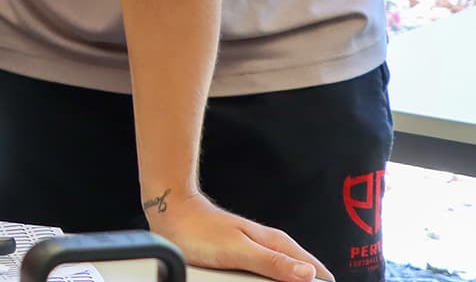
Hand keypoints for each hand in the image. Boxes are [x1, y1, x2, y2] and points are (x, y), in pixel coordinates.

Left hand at [143, 189, 330, 281]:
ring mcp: (259, 251)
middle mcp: (272, 246)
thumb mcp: (238, 251)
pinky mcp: (245, 257)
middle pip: (303, 274)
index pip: (316, 271)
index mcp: (278, 244)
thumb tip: (308, 273)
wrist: (172, 212)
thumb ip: (273, 262)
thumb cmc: (200, 230)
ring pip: (285, 275)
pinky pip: (266, 275)